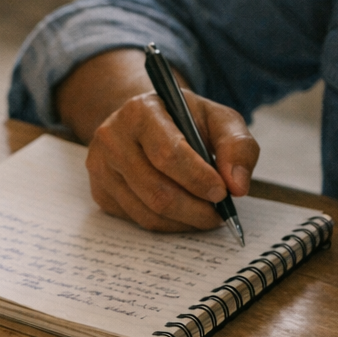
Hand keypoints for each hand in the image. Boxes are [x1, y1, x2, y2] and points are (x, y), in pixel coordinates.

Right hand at [57, 50, 259, 232]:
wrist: (142, 122)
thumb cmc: (184, 120)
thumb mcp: (218, 119)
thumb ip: (237, 146)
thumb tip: (238, 187)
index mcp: (140, 111)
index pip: (168, 153)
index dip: (198, 178)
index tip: (223, 193)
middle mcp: (112, 138)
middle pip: (156, 189)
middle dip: (194, 209)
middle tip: (219, 215)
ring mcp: (101, 167)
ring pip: (146, 211)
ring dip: (183, 221)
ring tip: (205, 215)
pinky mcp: (99, 191)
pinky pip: (136, 220)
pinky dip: (167, 224)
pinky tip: (182, 214)